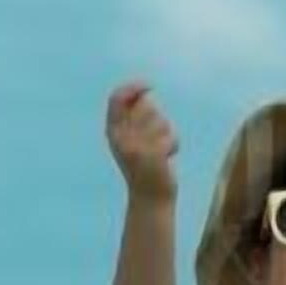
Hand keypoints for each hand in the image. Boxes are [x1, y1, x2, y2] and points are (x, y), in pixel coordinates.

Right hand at [104, 79, 178, 201]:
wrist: (149, 198)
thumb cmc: (143, 165)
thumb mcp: (131, 139)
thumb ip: (133, 116)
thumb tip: (144, 93)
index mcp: (112, 131)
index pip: (117, 98)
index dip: (132, 87)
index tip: (148, 86)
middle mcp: (120, 137)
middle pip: (146, 107)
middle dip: (157, 119)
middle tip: (153, 139)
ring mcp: (136, 146)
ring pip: (161, 121)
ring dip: (166, 134)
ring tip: (159, 151)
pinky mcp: (152, 156)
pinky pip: (170, 137)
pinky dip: (173, 145)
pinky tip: (166, 160)